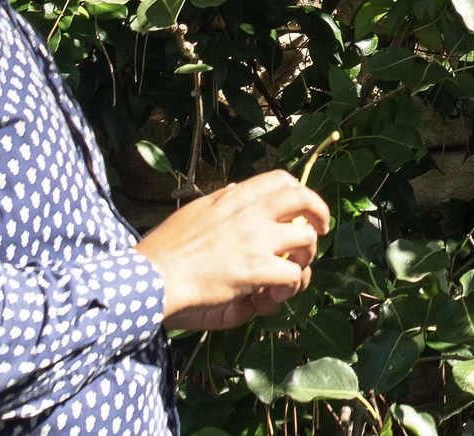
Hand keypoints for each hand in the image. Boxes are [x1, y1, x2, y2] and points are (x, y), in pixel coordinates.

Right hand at [135, 169, 330, 330]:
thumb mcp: (194, 211)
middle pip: (305, 199)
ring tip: (292, 273)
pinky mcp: (258, 270)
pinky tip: (273, 294)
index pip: (281, 178)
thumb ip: (219, 201)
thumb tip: (234, 188)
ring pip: (307, 240)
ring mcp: (258, 240)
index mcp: (234, 197)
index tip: (301, 208)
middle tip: (321, 232)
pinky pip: (293, 275)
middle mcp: (252, 212)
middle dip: (320, 214)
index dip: (299, 192)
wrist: (153, 276)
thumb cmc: (166, 248)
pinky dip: (289, 287)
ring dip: (305, 258)